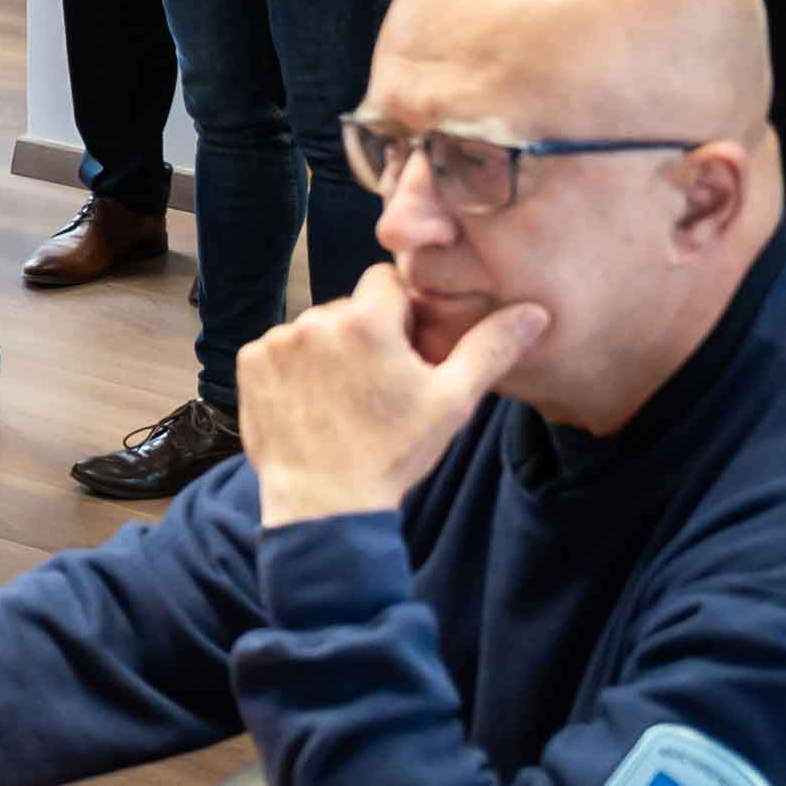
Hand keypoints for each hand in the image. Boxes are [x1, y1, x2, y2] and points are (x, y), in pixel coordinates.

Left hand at [234, 270, 545, 526]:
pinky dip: (294, 370)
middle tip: (376, 385)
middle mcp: (313, 321)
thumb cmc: (392, 453)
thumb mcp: (451, 402)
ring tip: (343, 400)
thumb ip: (491, 348)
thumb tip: (535, 312)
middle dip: (365, 334)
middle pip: (349, 308)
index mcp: (365, 321)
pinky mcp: (249, 364)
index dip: (401, 313)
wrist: (324, 504)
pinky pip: (279, 350)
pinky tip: (313, 405)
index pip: (386, 281)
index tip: (405, 351)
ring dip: (328, 352)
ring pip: (314, 330)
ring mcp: (275, 342)